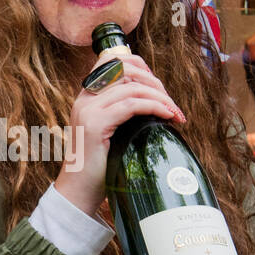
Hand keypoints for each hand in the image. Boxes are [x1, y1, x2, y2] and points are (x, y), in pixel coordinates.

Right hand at [53, 55, 184, 215]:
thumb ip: (122, 116)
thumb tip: (155, 107)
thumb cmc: (99, 168)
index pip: (111, 62)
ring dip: (161, 97)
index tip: (159, 85)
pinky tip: (167, 116)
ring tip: (175, 113)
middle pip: (125, 70)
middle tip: (172, 104)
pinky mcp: (95, 124)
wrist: (78, 192)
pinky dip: (154, 107)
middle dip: (155, 83)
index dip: (139, 66)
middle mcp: (85, 99)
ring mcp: (88, 110)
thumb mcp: (110, 134)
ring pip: (133, 88)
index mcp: (86, 98)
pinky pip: (131, 105)